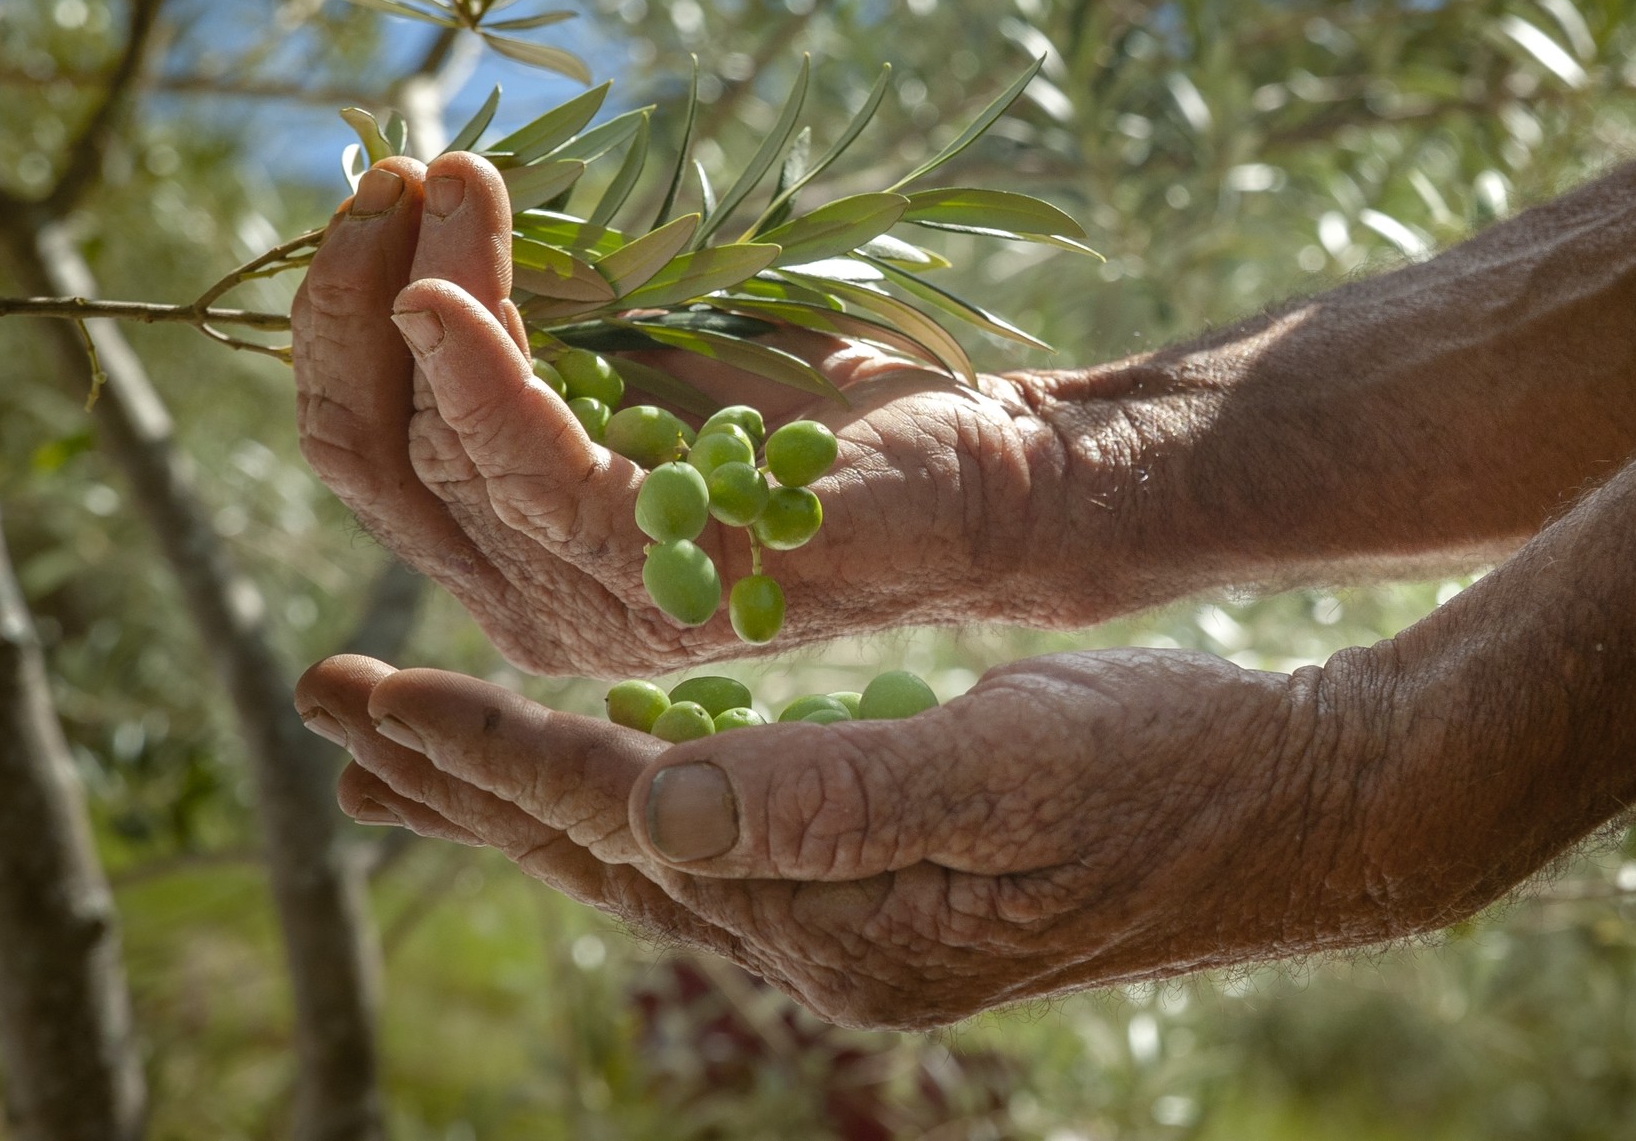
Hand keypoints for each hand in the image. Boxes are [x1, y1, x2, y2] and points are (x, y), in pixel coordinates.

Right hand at [292, 151, 1131, 675]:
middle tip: (391, 175)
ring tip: (455, 179)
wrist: (988, 468)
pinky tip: (448, 290)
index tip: (380, 185)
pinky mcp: (667, 586)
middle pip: (370, 460)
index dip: (341, 315)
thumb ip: (544, 323)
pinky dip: (480, 379)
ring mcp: (595, 611)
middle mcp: (534, 601)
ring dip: (435, 290)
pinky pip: (530, 479)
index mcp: (518, 549)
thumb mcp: (649, 346)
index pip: (367, 446)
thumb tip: (421, 218)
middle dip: (352, 303)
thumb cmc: (827, 410)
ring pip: (440, 458)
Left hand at [294, 643, 1411, 1027]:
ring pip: (648, 853)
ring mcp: (857, 928)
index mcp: (843, 920)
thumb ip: (833, 793)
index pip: (630, 823)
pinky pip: (714, 846)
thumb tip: (655, 805)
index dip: (501, 755)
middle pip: (606, 854)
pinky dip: (627, 798)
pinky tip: (604, 775)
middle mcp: (827, 944)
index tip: (379, 690)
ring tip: (419, 751)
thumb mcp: (1014, 761)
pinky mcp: (889, 893)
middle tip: (334, 714)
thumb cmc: (1174, 764)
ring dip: (526, 794)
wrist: (1301, 811)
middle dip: (464, 783)